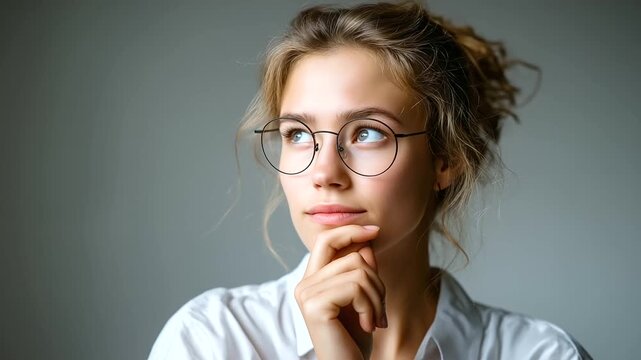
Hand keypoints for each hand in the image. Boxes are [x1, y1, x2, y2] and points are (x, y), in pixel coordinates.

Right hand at [294, 225, 386, 359]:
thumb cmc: (355, 338)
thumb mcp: (363, 298)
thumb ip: (362, 270)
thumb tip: (366, 242)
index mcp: (312, 280)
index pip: (327, 239)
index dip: (351, 230)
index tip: (375, 230)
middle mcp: (304, 284)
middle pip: (352, 255)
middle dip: (377, 280)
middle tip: (380, 307)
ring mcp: (306, 294)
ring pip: (359, 271)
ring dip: (377, 298)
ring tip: (374, 319)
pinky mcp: (314, 305)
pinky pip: (355, 287)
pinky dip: (371, 306)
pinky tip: (367, 326)